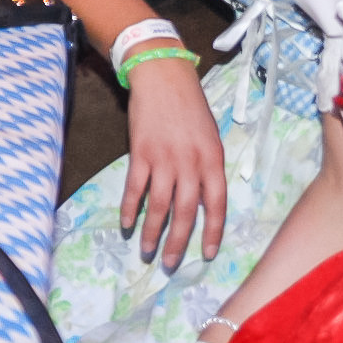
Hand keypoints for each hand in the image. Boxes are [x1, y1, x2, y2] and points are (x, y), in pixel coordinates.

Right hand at [120, 56, 226, 269]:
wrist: (164, 78)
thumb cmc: (190, 107)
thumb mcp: (210, 137)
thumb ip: (207, 168)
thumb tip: (200, 200)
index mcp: (213, 160)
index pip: (216, 205)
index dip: (213, 232)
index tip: (208, 254)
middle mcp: (190, 164)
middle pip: (185, 213)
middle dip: (178, 243)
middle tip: (171, 264)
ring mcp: (164, 159)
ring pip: (159, 206)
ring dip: (152, 232)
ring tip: (147, 251)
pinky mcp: (140, 154)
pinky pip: (134, 188)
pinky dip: (130, 208)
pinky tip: (126, 224)